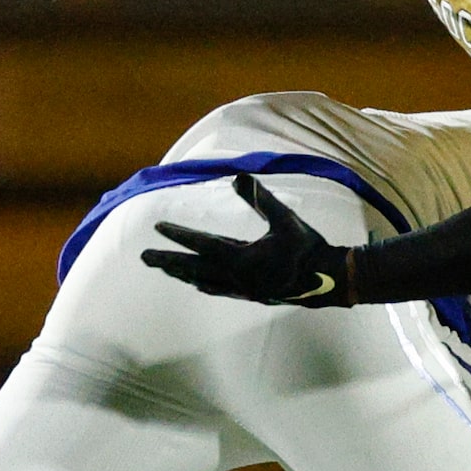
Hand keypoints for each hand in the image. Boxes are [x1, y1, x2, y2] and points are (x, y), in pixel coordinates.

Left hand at [141, 175, 354, 305]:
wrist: (327, 279)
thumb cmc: (307, 247)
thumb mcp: (285, 219)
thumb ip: (261, 198)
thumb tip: (238, 176)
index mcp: (241, 258)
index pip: (202, 244)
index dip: (178, 235)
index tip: (158, 227)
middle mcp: (236, 277)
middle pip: (193, 268)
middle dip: (167, 261)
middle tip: (143, 257)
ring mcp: (241, 288)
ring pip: (202, 281)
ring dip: (181, 273)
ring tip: (163, 268)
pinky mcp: (250, 293)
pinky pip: (216, 289)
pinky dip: (201, 284)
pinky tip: (197, 283)